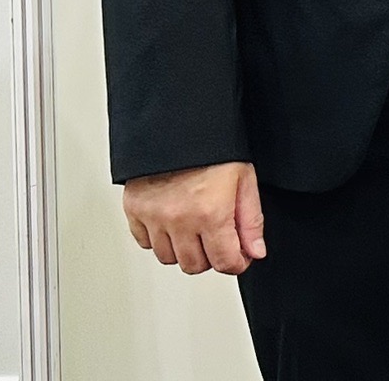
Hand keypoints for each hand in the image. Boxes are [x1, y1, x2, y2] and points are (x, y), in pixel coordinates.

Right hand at [123, 160, 265, 274]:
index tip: (239, 255)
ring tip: (193, 228)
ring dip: (183, 250)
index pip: (224, 262)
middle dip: (210, 257)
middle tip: (217, 238)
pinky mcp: (134, 209)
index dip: (237, 262)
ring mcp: (153, 216)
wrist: (178, 123)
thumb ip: (251, 220)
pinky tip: (171, 223)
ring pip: (168, 258)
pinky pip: (144, 242)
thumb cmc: (212, 147)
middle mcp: (179, 219)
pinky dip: (158, 239)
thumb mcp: (244, 179)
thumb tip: (254, 251)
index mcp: (210, 213)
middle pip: (194, 265)